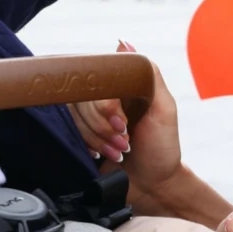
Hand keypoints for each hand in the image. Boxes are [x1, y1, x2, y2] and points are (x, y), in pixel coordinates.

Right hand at [79, 41, 182, 199]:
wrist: (153, 187)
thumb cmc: (162, 147)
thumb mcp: (164, 108)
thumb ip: (148, 74)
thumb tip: (124, 44)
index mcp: (120, 89)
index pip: (96, 80)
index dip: (104, 103)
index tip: (121, 121)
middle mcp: (101, 101)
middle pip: (82, 101)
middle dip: (104, 126)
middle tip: (125, 139)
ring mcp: (88, 121)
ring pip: (74, 119)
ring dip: (98, 139)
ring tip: (119, 151)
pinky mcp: (79, 140)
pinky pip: (68, 135)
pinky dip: (88, 147)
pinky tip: (103, 156)